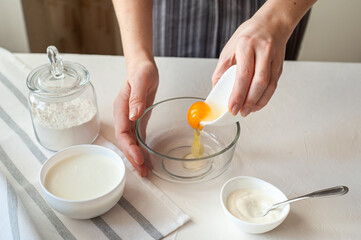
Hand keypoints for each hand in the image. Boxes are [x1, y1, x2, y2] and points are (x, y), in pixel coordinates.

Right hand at [113, 60, 158, 176]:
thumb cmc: (141, 72)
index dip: (129, 147)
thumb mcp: (141, 81)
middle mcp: (124, 117)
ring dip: (136, 157)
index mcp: (122, 109)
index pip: (122, 133)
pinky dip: (141, 149)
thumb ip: (136, 98)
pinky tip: (146, 158)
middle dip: (132, 157)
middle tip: (142, 171)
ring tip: (144, 171)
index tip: (138, 157)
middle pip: (125, 142)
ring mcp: (130, 120)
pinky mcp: (138, 120)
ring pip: (131, 142)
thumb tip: (134, 115)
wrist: (142, 68)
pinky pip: (138, 138)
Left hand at [212, 15, 287, 116]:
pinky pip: (274, 85)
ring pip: (269, 86)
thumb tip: (217, 88)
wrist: (272, 24)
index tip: (232, 107)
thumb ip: (222, 69)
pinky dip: (265, 97)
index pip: (243, 74)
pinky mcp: (280, 66)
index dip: (238, 94)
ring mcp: (274, 59)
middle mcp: (263, 51)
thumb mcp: (229, 48)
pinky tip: (257, 103)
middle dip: (249, 101)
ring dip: (258, 102)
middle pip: (258, 82)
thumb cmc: (249, 34)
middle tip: (240, 112)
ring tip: (248, 111)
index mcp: (247, 46)